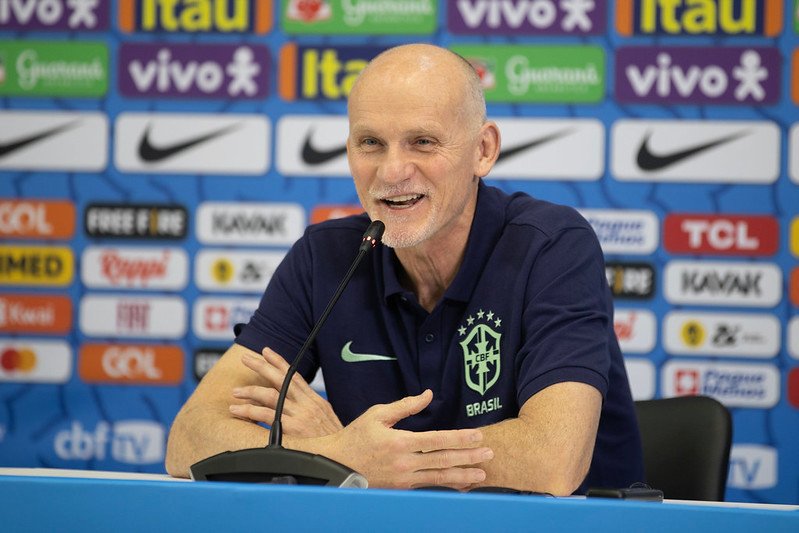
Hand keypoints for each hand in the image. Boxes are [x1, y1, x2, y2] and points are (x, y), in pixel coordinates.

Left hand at [229, 348, 342, 437]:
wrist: (344, 455)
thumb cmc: (334, 442)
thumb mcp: (327, 421)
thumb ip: (311, 411)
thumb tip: (299, 407)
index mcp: (315, 401)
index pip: (295, 375)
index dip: (279, 362)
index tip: (266, 352)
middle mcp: (307, 404)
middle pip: (281, 379)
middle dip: (262, 366)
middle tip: (246, 358)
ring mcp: (300, 415)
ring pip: (271, 395)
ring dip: (251, 391)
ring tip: (236, 391)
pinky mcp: (293, 428)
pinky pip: (268, 415)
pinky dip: (251, 411)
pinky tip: (239, 410)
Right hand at [317, 390, 492, 489]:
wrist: (336, 465)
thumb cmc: (356, 437)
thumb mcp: (377, 414)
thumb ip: (405, 406)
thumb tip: (427, 394)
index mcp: (399, 442)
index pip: (437, 440)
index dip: (459, 438)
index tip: (478, 436)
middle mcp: (404, 463)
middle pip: (443, 460)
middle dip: (468, 457)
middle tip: (489, 454)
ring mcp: (403, 480)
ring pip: (439, 478)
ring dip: (462, 475)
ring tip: (481, 474)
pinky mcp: (401, 489)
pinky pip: (429, 488)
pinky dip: (447, 486)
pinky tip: (460, 485)